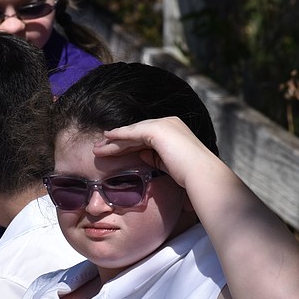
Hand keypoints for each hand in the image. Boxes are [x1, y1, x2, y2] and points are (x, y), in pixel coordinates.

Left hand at [93, 116, 216, 186]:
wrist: (200, 174)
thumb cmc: (189, 176)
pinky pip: (132, 133)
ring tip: (97, 148)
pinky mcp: (157, 130)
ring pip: (132, 133)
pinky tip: (106, 139)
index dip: (128, 144)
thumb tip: (142, 155)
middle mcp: (169, 122)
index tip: (114, 151)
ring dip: (113, 141)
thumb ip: (156, 157)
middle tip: (100, 147)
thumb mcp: (168, 164)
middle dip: (117, 141)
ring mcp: (163, 124)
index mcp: (174, 130)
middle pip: (136, 132)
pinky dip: (118, 136)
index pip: (145, 136)